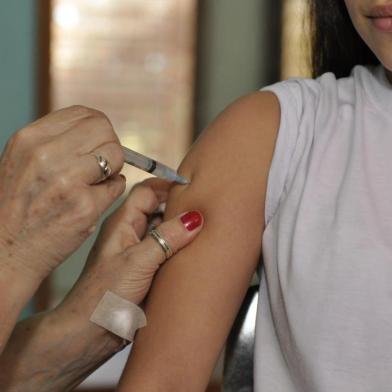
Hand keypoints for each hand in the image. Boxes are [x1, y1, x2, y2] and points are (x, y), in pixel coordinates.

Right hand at [0, 106, 124, 283]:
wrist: (5, 251)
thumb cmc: (15, 207)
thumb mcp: (22, 161)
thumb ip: (55, 142)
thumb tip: (97, 130)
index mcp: (30, 139)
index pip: (85, 113)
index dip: (98, 128)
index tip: (97, 143)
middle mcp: (47, 155)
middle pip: (105, 130)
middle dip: (109, 145)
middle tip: (101, 164)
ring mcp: (68, 181)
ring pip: (116, 154)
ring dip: (113, 168)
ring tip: (97, 181)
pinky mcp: (85, 207)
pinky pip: (118, 185)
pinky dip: (112, 190)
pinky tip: (95, 199)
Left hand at [58, 178, 202, 317]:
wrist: (91, 332)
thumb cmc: (103, 296)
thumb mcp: (138, 262)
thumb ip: (167, 238)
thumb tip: (194, 218)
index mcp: (122, 223)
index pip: (147, 191)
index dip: (167, 185)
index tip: (192, 187)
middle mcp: (130, 233)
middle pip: (158, 209)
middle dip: (179, 207)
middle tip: (204, 209)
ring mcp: (138, 251)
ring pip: (164, 230)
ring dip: (181, 229)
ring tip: (204, 229)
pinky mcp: (146, 269)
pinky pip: (167, 250)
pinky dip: (180, 248)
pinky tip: (194, 252)